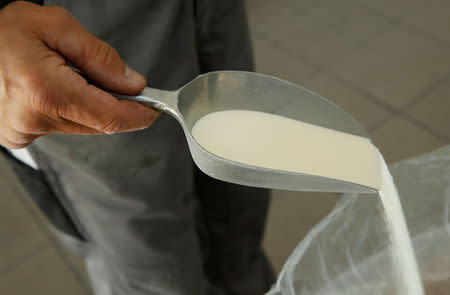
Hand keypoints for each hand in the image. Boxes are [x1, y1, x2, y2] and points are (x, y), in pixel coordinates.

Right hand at [0, 1, 158, 148]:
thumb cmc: (0, 32)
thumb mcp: (55, 26)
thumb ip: (100, 56)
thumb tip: (132, 83)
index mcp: (46, 92)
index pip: (110, 117)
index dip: (138, 115)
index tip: (154, 110)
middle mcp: (35, 119)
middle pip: (99, 123)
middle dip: (115, 104)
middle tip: (114, 82)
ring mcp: (25, 131)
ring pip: (81, 126)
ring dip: (90, 105)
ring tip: (70, 77)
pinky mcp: (19, 135)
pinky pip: (61, 126)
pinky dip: (70, 110)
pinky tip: (54, 89)